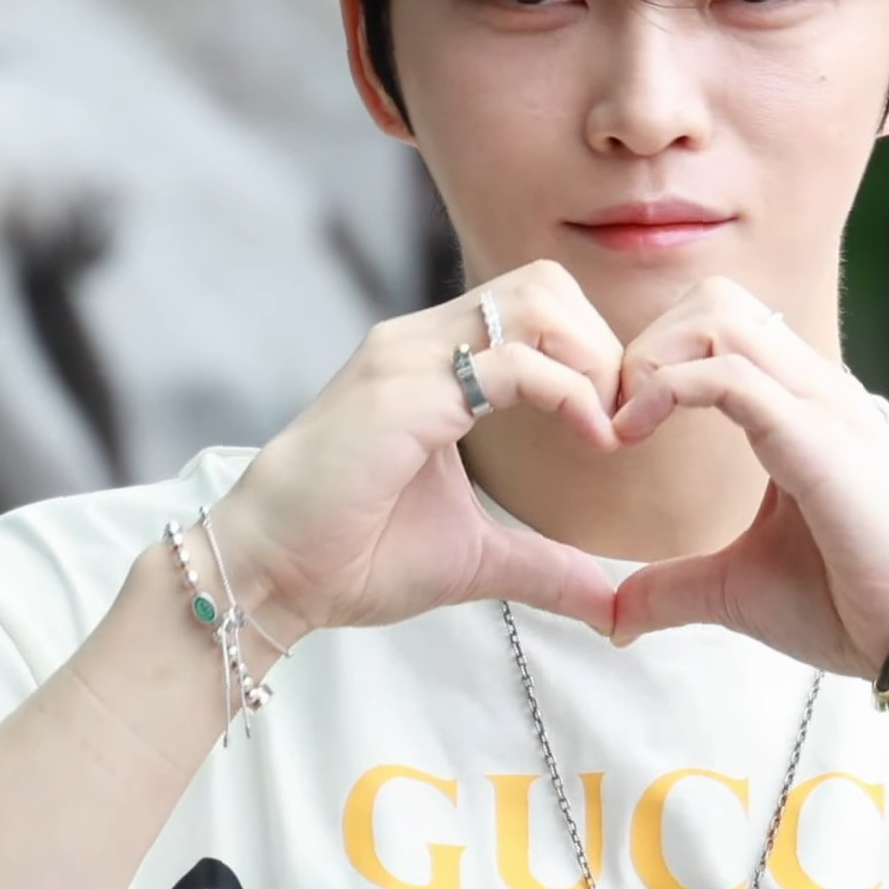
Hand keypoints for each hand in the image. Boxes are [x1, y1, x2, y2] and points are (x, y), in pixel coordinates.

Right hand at [211, 260, 628, 638]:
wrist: (271, 574)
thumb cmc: (354, 555)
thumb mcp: (476, 558)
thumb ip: (545, 566)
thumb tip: (612, 605)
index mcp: (433, 361)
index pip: (538, 305)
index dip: (593, 354)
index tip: (616, 428)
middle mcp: (420, 341)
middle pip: (547, 283)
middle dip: (601, 346)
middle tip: (617, 422)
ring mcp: (409, 357)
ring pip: (536, 301)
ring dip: (591, 360)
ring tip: (604, 429)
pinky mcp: (404, 391)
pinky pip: (514, 363)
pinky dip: (571, 394)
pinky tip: (590, 441)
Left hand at [608, 276, 888, 677]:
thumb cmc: (853, 607)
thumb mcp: (738, 591)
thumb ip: (674, 588)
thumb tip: (615, 618)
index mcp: (802, 409)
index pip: (720, 327)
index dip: (654, 359)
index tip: (615, 428)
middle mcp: (815, 391)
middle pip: (714, 300)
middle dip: (647, 343)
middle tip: (615, 419)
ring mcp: (821, 406)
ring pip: (718, 315)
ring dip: (651, 357)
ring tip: (622, 425)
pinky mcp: (817, 438)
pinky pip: (727, 375)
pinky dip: (664, 389)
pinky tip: (631, 435)